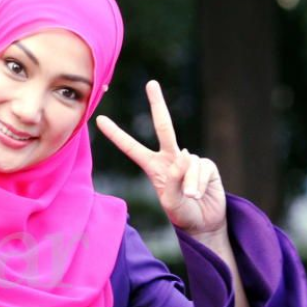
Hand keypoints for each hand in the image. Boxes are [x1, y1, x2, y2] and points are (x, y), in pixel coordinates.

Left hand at [95, 81, 226, 237]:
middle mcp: (170, 158)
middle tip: (151, 83)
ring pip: (188, 163)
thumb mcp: (172, 203)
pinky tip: (200, 193)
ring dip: (189, 184)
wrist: (205, 223)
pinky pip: (201, 169)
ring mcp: (189, 160)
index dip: (116, 134)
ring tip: (190, 198)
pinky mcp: (206, 165)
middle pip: (164, 126)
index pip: (131, 147)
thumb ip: (174, 182)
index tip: (100, 120)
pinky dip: (199, 183)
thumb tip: (183, 156)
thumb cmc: (183, 214)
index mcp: (153, 167)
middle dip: (158, 104)